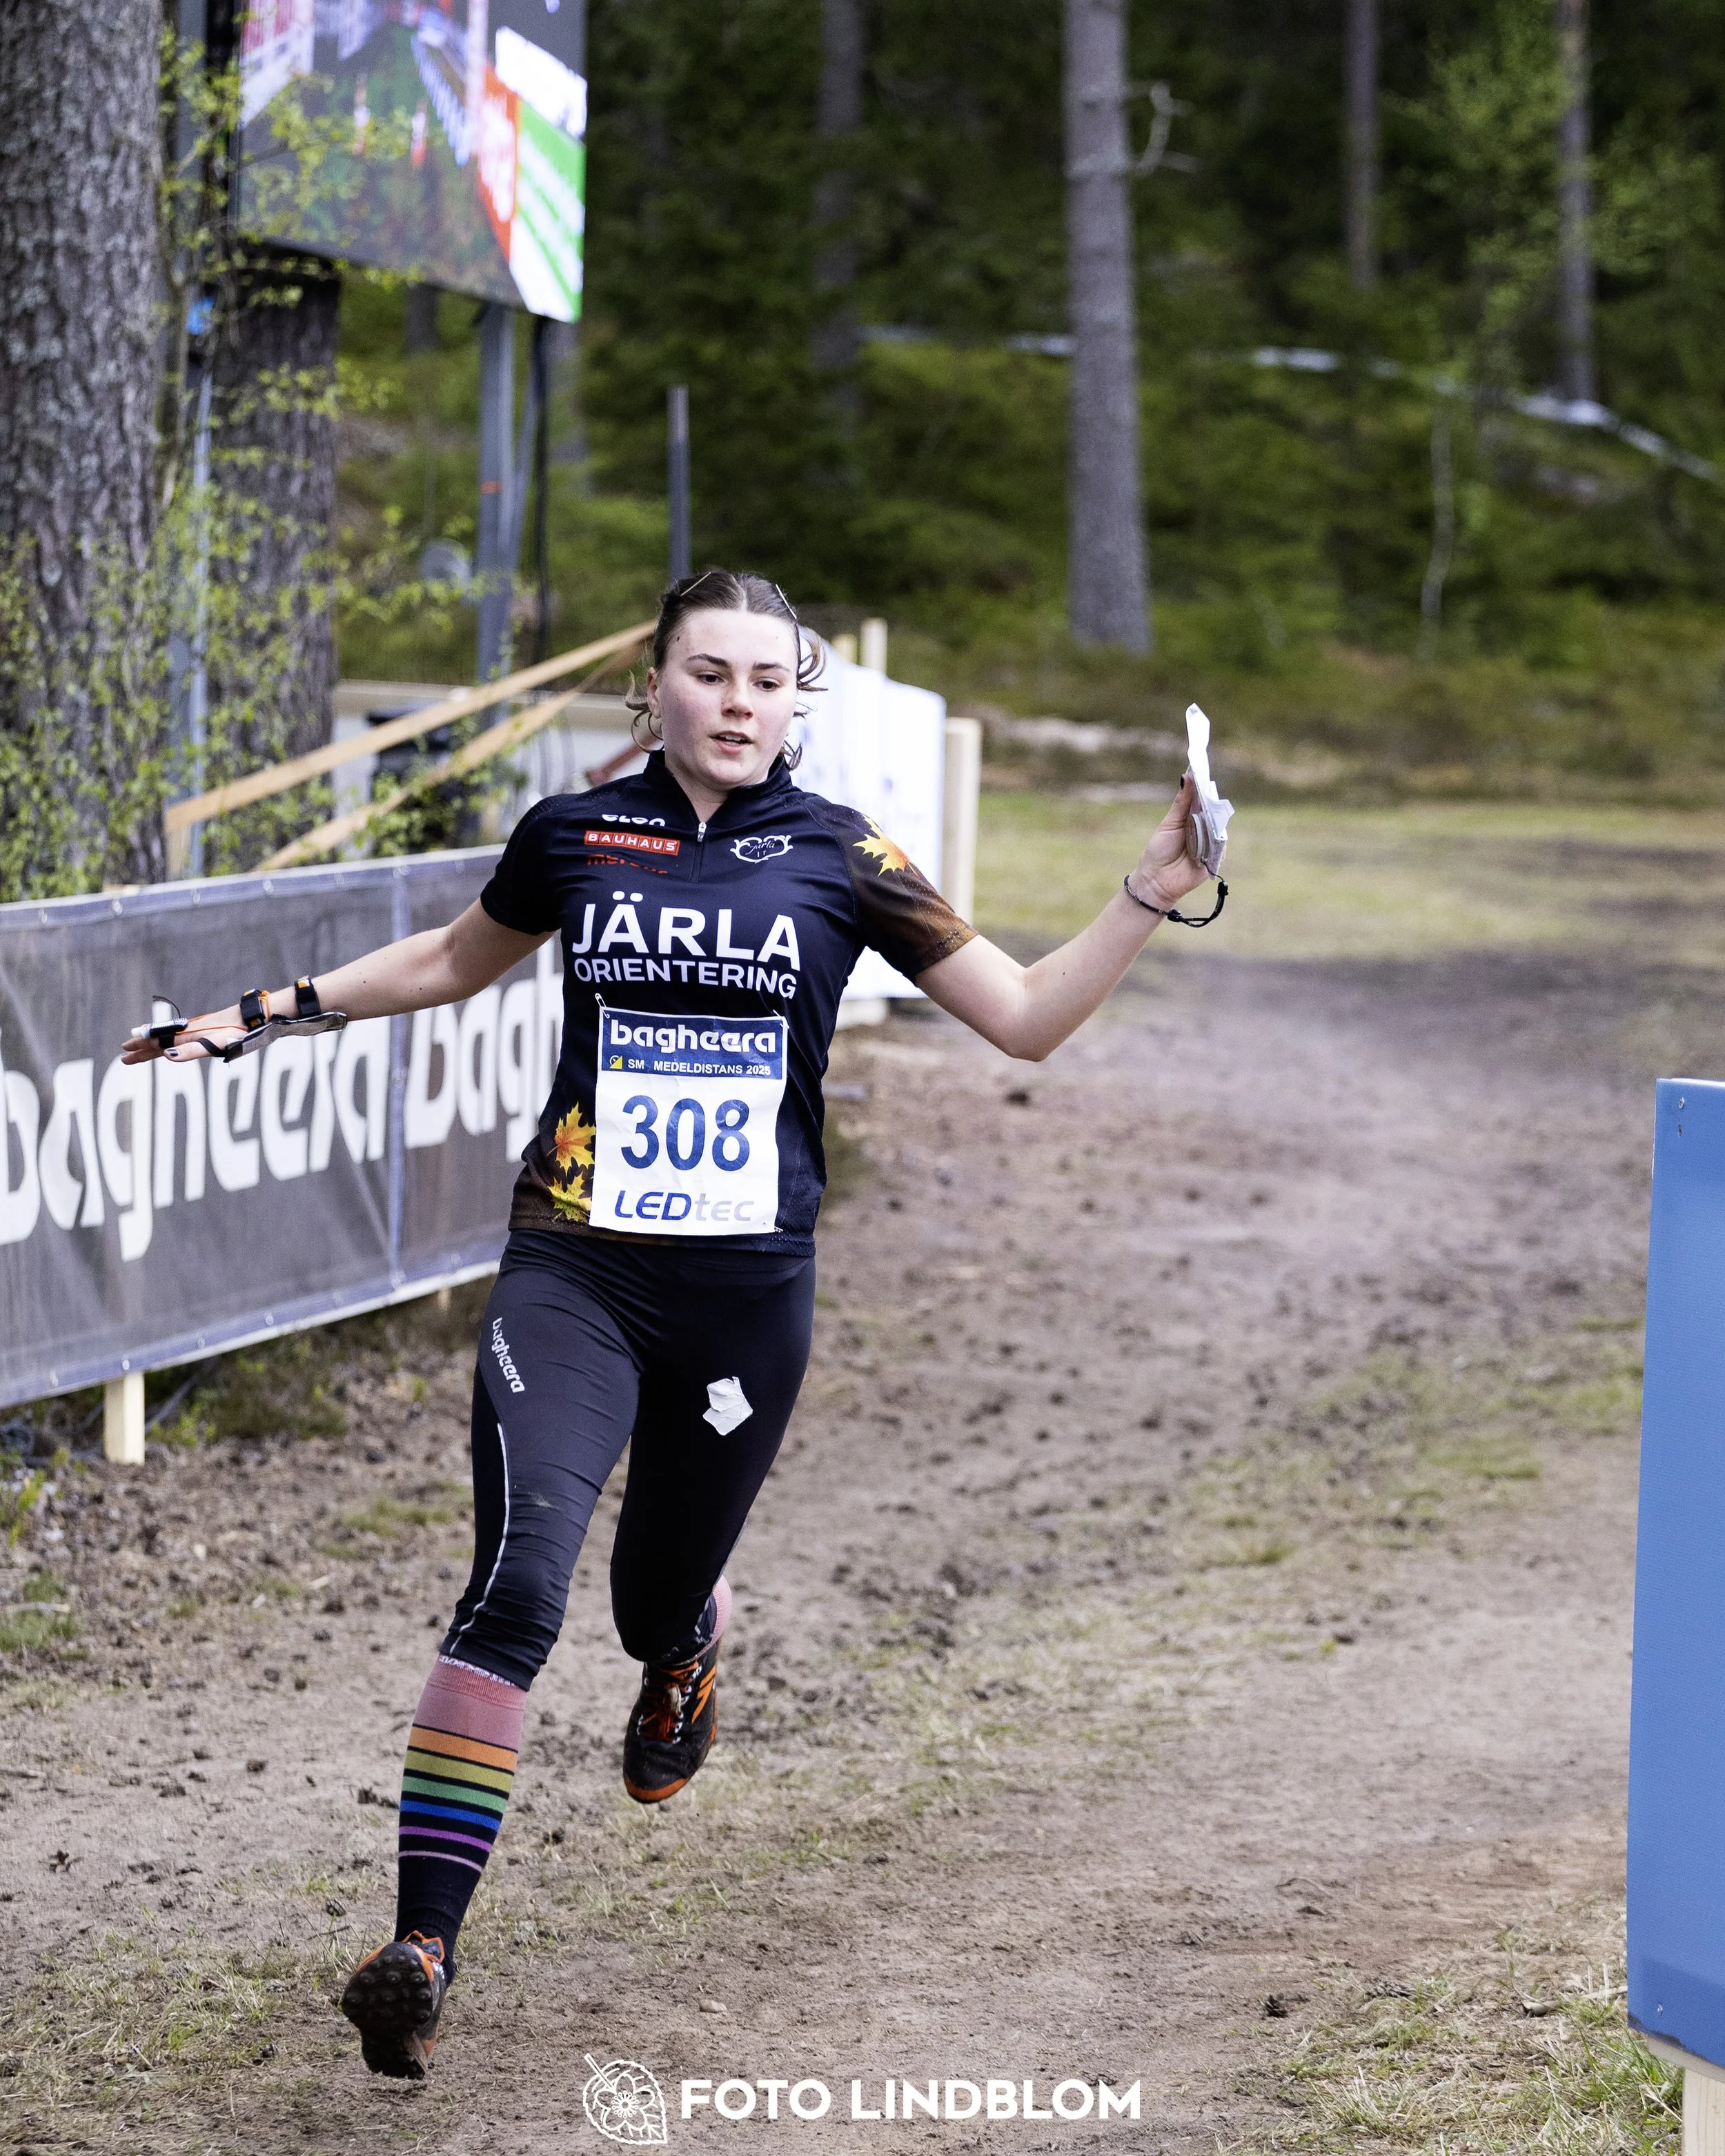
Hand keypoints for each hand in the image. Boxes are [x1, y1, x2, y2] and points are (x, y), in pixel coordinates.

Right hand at [120, 1002, 251, 1064]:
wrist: (255, 1018)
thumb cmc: (237, 1033)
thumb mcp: (214, 1043)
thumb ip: (190, 1050)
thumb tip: (166, 1055)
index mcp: (188, 1035)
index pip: (158, 1042)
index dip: (142, 1048)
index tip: (124, 1053)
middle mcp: (189, 1031)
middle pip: (160, 1041)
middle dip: (142, 1049)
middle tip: (124, 1055)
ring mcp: (198, 1030)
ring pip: (169, 1039)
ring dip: (153, 1044)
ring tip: (141, 1046)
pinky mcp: (207, 1030)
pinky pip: (180, 1037)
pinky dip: (169, 1041)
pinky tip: (173, 1042)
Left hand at [1127, 774, 1210, 910]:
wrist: (1156, 881)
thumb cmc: (1159, 851)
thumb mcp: (1169, 824)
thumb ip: (1181, 803)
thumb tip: (1187, 776)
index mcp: (1191, 817)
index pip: (1202, 799)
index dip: (1202, 786)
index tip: (1201, 770)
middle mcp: (1204, 828)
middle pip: (1213, 811)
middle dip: (1210, 801)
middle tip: (1206, 790)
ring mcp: (1211, 842)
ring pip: (1219, 826)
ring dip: (1213, 821)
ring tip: (1205, 815)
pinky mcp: (1215, 858)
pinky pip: (1221, 845)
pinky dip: (1216, 840)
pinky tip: (1210, 835)